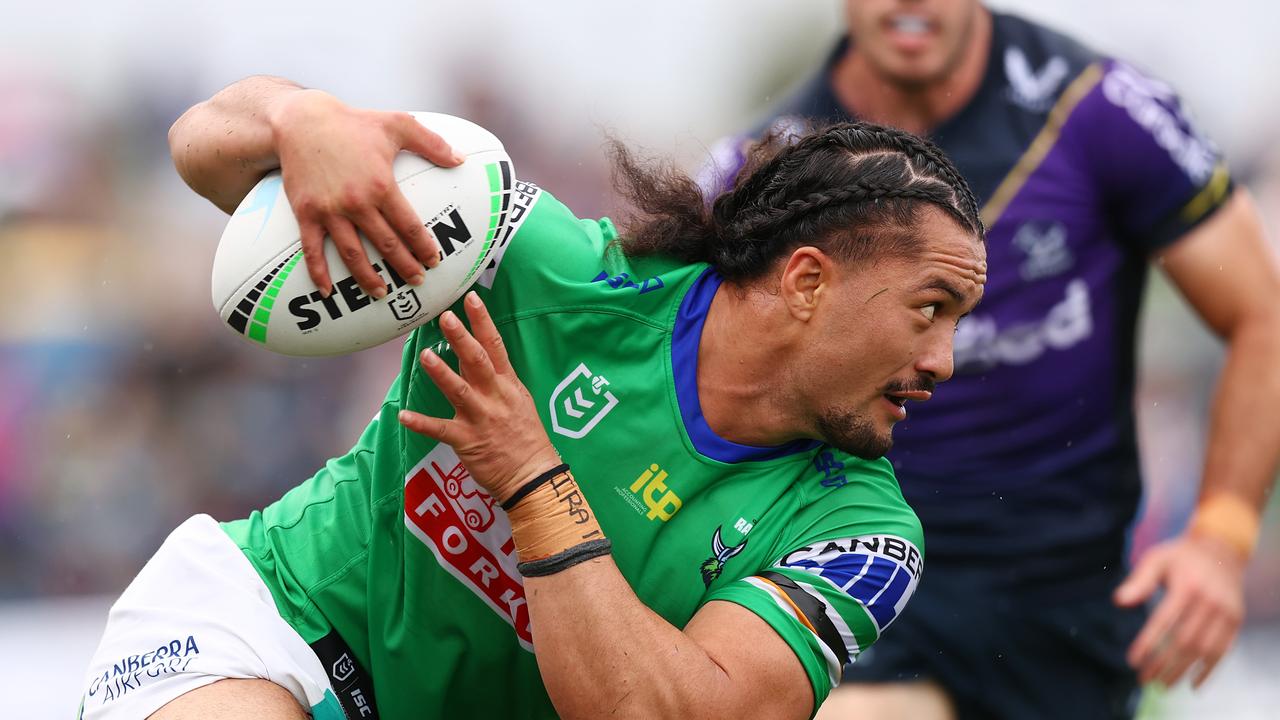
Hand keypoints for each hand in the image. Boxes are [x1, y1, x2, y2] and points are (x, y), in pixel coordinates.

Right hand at [267, 89, 462, 296]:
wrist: (301, 121)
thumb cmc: (353, 123)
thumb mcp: (398, 124)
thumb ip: (432, 143)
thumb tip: (461, 160)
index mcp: (382, 185)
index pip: (409, 226)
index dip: (424, 247)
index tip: (434, 261)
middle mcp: (356, 203)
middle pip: (387, 245)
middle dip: (405, 267)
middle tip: (417, 280)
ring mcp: (329, 211)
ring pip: (353, 254)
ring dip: (368, 278)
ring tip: (381, 293)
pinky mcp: (305, 213)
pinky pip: (312, 249)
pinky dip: (319, 272)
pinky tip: (327, 290)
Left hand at [398, 292, 560, 501]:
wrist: (533, 475)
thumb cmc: (527, 438)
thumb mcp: (519, 401)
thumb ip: (497, 379)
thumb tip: (476, 356)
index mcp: (508, 384)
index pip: (495, 346)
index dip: (482, 321)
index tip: (471, 299)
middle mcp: (495, 397)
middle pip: (477, 361)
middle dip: (462, 338)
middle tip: (445, 317)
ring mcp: (481, 418)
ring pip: (459, 391)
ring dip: (442, 373)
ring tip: (426, 355)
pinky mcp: (467, 440)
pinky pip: (440, 430)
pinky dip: (421, 423)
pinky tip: (403, 415)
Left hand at [1114, 533, 1245, 687]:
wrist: (1220, 550)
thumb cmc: (1180, 557)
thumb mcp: (1156, 559)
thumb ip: (1139, 581)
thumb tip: (1118, 601)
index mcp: (1187, 586)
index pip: (1164, 621)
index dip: (1148, 644)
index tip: (1133, 661)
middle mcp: (1209, 601)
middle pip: (1184, 641)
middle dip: (1163, 664)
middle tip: (1145, 679)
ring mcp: (1226, 612)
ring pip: (1204, 650)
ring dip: (1183, 671)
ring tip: (1164, 685)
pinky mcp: (1235, 620)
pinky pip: (1224, 650)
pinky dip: (1209, 670)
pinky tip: (1193, 684)